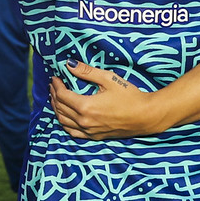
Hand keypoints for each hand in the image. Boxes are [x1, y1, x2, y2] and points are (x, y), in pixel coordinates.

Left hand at [48, 61, 167, 139]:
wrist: (145, 116)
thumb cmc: (130, 96)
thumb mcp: (108, 79)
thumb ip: (87, 72)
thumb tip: (69, 64)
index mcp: (86, 106)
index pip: (62, 95)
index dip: (56, 85)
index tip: (55, 77)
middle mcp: (84, 121)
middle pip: (60, 108)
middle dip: (54, 95)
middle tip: (53, 85)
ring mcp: (89, 131)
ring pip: (63, 121)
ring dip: (56, 109)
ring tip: (55, 98)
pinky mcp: (94, 136)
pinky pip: (73, 132)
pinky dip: (65, 124)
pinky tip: (64, 117)